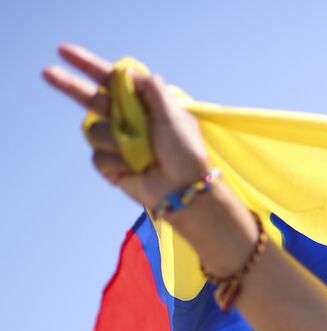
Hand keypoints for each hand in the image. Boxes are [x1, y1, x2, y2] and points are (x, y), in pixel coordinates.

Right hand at [42, 44, 211, 211]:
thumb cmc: (185, 153)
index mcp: (141, 105)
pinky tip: (135, 170)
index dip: (87, 65)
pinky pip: (98, 157)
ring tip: (142, 154)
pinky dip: (117, 163)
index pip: (110, 80)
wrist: (185, 190)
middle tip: (47, 72)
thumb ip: (153, 91)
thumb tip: (131, 73)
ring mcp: (116, 142)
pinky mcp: (110, 164)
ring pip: (94, 131)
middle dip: (68, 85)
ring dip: (115, 141)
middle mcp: (125, 120)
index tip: (64, 51)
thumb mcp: (174, 116)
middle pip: (89, 98)